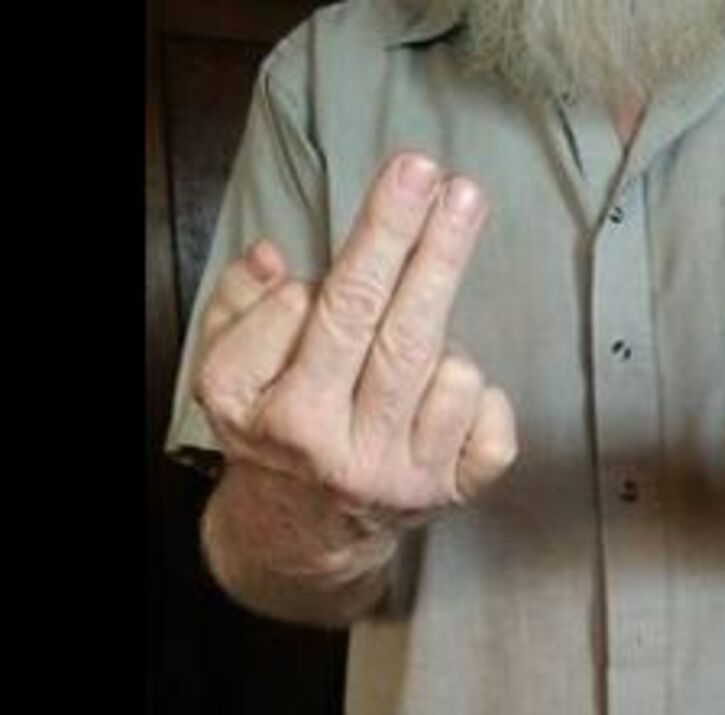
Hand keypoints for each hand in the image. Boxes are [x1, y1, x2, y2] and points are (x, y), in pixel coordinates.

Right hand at [194, 152, 518, 521]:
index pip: (326, 312)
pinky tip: (449, 388)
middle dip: (431, 248)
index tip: (408, 175)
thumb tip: (273, 260)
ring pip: (453, 373)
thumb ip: (241, 308)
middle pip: (398, 333)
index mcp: (284, 418)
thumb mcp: (228, 375)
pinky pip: (495, 431)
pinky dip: (486, 398)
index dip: (369, 244)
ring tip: (417, 331)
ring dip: (445, 337)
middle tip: (456, 184)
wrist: (303, 529)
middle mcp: (345, 453)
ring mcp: (405, 478)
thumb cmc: (275, 431)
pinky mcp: (452, 495)